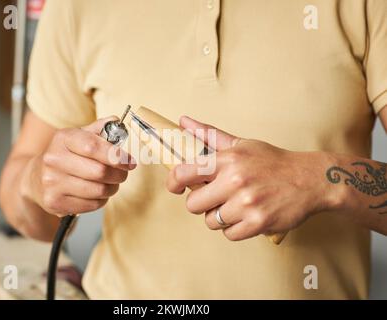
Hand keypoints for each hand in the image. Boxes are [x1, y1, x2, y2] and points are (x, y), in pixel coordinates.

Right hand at [23, 117, 135, 216]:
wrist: (34, 178)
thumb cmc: (64, 155)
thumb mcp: (78, 136)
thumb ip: (99, 129)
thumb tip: (117, 121)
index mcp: (62, 138)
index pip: (93, 146)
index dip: (117, 156)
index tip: (130, 162)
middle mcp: (54, 159)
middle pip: (99, 172)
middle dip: (119, 175)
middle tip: (123, 174)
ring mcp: (52, 182)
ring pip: (98, 191)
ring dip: (112, 188)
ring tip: (110, 183)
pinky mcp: (54, 202)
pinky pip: (91, 205)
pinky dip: (101, 200)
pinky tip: (96, 193)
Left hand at [166, 116, 331, 240]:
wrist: (310, 179)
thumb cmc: (272, 161)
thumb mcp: (242, 144)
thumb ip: (209, 135)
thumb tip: (183, 121)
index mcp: (228, 160)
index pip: (184, 173)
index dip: (173, 182)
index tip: (176, 187)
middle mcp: (235, 181)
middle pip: (193, 204)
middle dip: (201, 203)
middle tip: (216, 197)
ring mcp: (246, 204)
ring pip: (210, 221)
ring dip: (219, 217)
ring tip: (235, 206)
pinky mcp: (258, 223)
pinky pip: (229, 234)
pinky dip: (235, 229)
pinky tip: (246, 216)